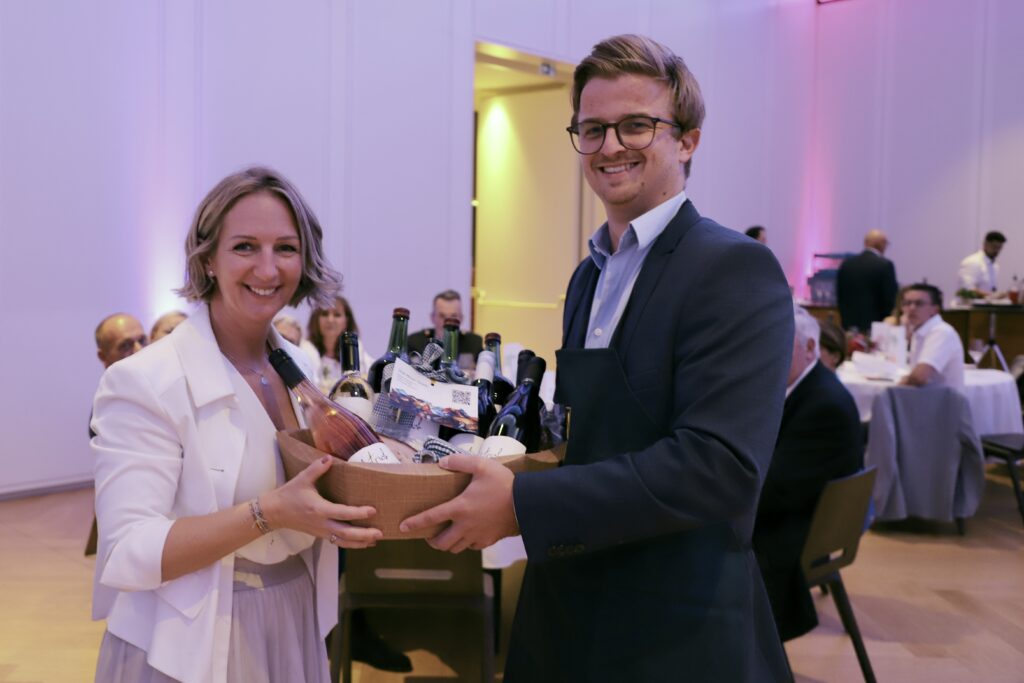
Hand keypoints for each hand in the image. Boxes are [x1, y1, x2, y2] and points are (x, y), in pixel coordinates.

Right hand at [262, 455, 382, 548]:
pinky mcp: (320, 535)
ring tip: (375, 540)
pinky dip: (351, 544)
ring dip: (360, 542)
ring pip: (343, 541)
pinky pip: (338, 542)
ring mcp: (321, 531)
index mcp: (319, 509)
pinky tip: (363, 543)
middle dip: (363, 534)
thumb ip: (317, 468)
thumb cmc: (289, 494)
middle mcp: (322, 523)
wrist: (275, 512)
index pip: (341, 513)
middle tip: (380, 533)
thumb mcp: (302, 479)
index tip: (372, 510)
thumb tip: (329, 458)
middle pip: (345, 533)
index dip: (357, 513)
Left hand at [399, 454, 518, 552]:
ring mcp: (477, 536)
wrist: (527, 503)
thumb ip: (460, 462)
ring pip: (456, 548)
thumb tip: (442, 462)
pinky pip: (472, 547)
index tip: (403, 527)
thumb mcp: (482, 465)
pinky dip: (466, 543)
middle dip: (432, 541)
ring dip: (448, 544)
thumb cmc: (503, 484)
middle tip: (430, 535)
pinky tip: (468, 534)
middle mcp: (465, 526)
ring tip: (448, 535)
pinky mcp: (489, 541)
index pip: (431, 518)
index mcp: (460, 508)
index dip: (415, 523)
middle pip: (442, 543)